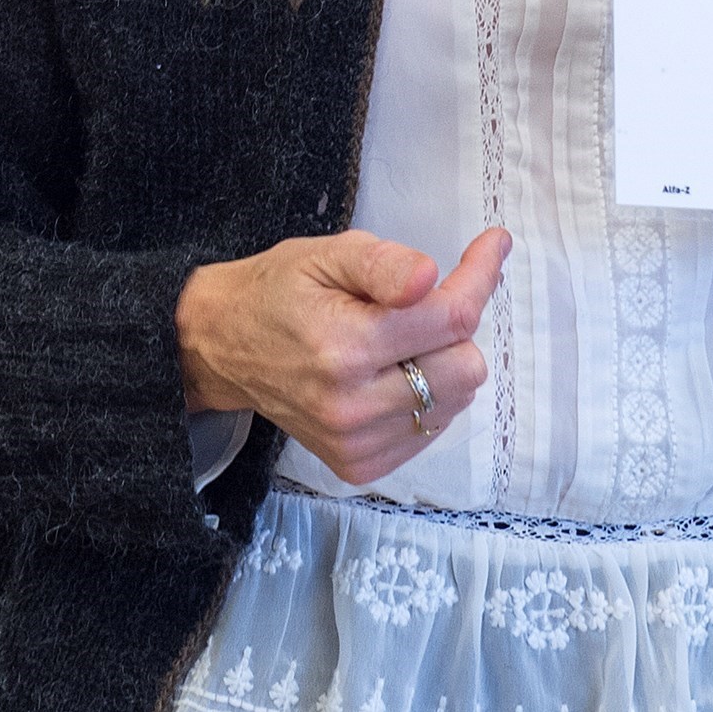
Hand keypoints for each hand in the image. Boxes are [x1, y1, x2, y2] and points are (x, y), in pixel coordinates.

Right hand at [177, 228, 510, 486]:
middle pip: (466, 368)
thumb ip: (382, 262)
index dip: (480, 277)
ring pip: (456, 401)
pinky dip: (424, 400)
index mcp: (346, 345)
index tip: (490, 246)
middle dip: (453, 327)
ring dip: (441, 365)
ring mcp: (356, 442)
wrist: (222, 347)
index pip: (452, 318)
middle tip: (418, 306)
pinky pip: (430, 430)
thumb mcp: (323, 254)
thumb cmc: (277, 292)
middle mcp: (352, 404)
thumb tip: (430, 278)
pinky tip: (389, 377)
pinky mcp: (358, 465)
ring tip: (395, 344)